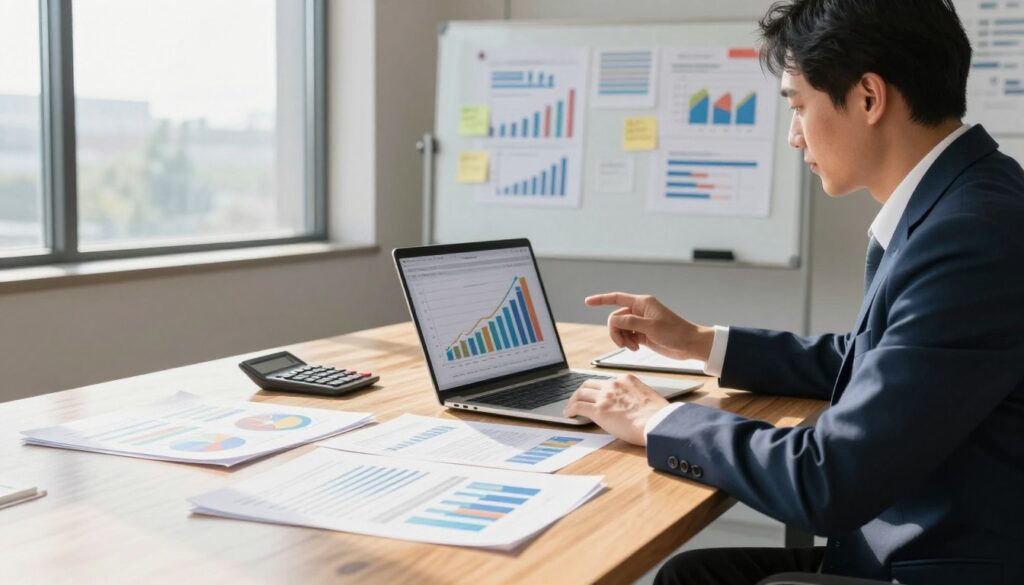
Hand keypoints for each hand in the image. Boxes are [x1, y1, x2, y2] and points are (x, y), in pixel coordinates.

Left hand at [564, 375, 668, 445]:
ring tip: (569, 408)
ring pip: (581, 393)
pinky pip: (578, 406)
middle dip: (581, 391)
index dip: (597, 389)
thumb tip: (632, 406)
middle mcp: (614, 384)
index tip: (594, 395)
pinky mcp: (599, 410)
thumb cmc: (658, 416)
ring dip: (573, 400)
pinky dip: (571, 409)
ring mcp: (605, 397)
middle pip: (590, 384)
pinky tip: (569, 415)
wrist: (658, 423)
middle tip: (577, 399)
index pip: (606, 381)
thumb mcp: (647, 397)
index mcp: (626, 380)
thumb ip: (635, 397)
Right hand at [585, 292, 713, 360]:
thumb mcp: (651, 327)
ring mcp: (640, 323)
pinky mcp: (642, 334)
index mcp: (642, 303)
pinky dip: (628, 343)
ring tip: (633, 347)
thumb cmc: (676, 332)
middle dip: (616, 331)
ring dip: (622, 339)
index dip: (601, 299)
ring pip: (619, 329)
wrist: (689, 345)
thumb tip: (613, 319)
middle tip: (623, 343)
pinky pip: (626, 336)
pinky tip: (636, 348)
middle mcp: (639, 311)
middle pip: (615, 318)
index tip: (587, 302)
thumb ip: (630, 322)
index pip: (616, 298)